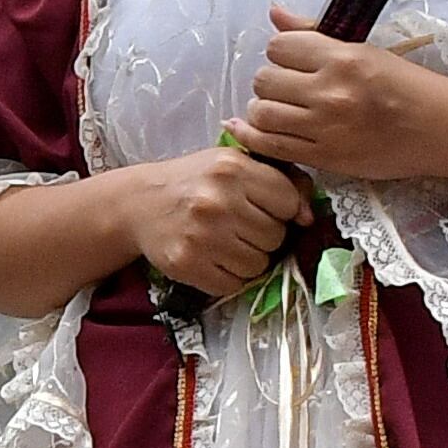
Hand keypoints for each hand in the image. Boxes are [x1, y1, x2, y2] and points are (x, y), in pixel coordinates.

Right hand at [122, 149, 313, 294]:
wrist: (139, 204)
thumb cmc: (195, 182)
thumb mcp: (235, 164)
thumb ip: (281, 180)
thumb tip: (309, 216)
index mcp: (232, 168)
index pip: (288, 202)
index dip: (280, 209)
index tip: (261, 208)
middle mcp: (218, 200)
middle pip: (276, 237)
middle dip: (263, 235)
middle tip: (239, 226)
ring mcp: (202, 235)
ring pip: (258, 264)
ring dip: (248, 259)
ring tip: (226, 243)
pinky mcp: (187, 264)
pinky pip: (234, 284)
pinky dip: (229, 277)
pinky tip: (214, 258)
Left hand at [234, 4, 447, 183]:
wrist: (442, 131)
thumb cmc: (409, 86)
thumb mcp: (367, 50)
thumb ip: (315, 33)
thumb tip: (274, 13)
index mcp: (343, 59)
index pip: (279, 47)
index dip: (283, 53)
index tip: (295, 61)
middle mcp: (330, 92)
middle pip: (264, 80)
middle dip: (272, 81)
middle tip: (290, 87)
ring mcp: (324, 128)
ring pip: (261, 113)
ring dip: (263, 108)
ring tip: (281, 109)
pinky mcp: (323, 158)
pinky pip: (269, 145)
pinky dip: (252, 135)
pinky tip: (248, 128)